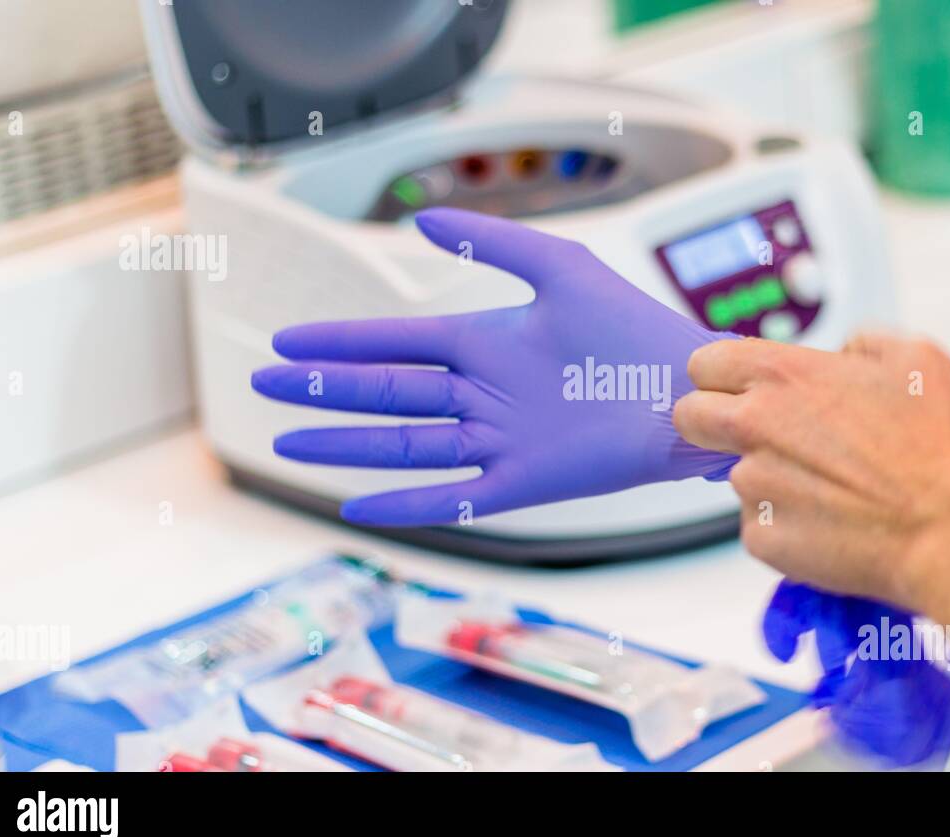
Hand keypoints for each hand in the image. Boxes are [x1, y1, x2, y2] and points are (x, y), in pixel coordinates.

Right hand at [251, 208, 736, 526]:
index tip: (289, 341)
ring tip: (288, 440)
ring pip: (404, 444)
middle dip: (324, 389)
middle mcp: (481, 392)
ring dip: (346, 442)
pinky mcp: (522, 481)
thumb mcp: (558, 266)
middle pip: (386, 392)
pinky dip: (404, 502)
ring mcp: (497, 439)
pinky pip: (450, 495)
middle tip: (264, 383)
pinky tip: (355, 506)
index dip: (339, 343)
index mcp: (485, 340)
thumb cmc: (631, 325)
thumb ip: (491, 242)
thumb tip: (420, 219)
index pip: (394, 342)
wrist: (685, 390)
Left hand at [675, 332, 949, 610]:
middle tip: (759, 435)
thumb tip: (843, 355)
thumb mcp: (916, 357)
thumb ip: (863, 343)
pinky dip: (786, 524)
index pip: (705, 363)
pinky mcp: (760, 537)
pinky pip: (759, 525)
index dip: (721, 376)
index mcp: (782, 375)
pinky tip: (831, 522)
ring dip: (769, 479)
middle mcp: (754, 426)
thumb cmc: (940, 445)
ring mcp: (752, 486)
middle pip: (690, 416)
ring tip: (830, 488)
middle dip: (711, 421)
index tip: (739, 389)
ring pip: (737, 476)